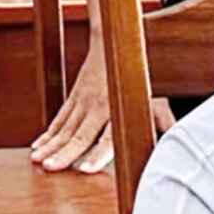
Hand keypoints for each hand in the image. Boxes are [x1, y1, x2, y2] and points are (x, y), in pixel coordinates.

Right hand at [29, 43, 176, 172]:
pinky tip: (38, 147)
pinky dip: (48, 134)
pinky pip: (59, 119)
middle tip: (49, 167)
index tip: (84, 170)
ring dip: (49, 145)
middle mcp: (97, 106)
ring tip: (36, 160)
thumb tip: (176, 143)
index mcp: (118, 109)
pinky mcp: (73, 98)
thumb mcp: (153, 99)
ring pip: (63, 127)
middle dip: (63, 153)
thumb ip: (162, 123)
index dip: (96, 155)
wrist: (113, 43)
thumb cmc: (138, 77)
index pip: (106, 137)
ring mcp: (82, 101)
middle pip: (79, 135)